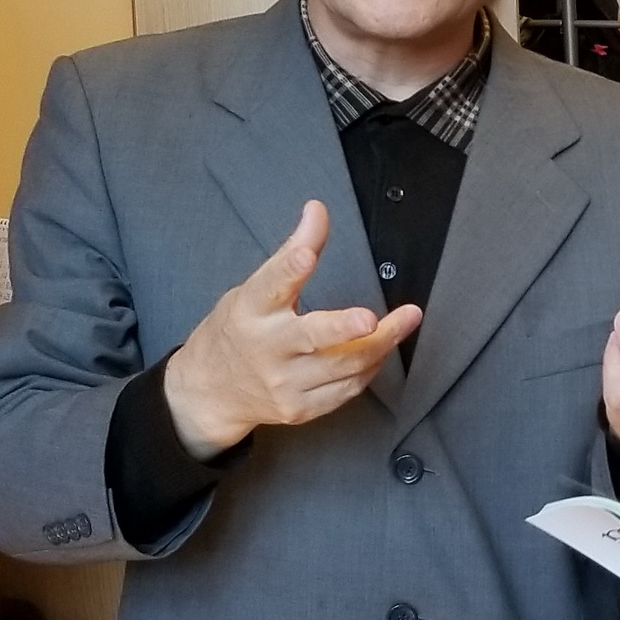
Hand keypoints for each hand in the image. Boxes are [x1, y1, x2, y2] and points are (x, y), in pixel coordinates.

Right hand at [164, 201, 420, 459]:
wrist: (212, 390)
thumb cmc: (238, 330)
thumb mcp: (253, 288)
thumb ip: (291, 253)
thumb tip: (317, 210)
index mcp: (250, 311)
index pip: (271, 285)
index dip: (290, 269)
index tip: (307, 255)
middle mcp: (266, 349)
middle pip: (311, 338)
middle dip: (344, 328)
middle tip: (372, 318)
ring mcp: (284, 384)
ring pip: (343, 366)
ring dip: (382, 342)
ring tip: (407, 319)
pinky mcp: (300, 408)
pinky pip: (347, 389)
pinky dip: (370, 366)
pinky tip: (381, 349)